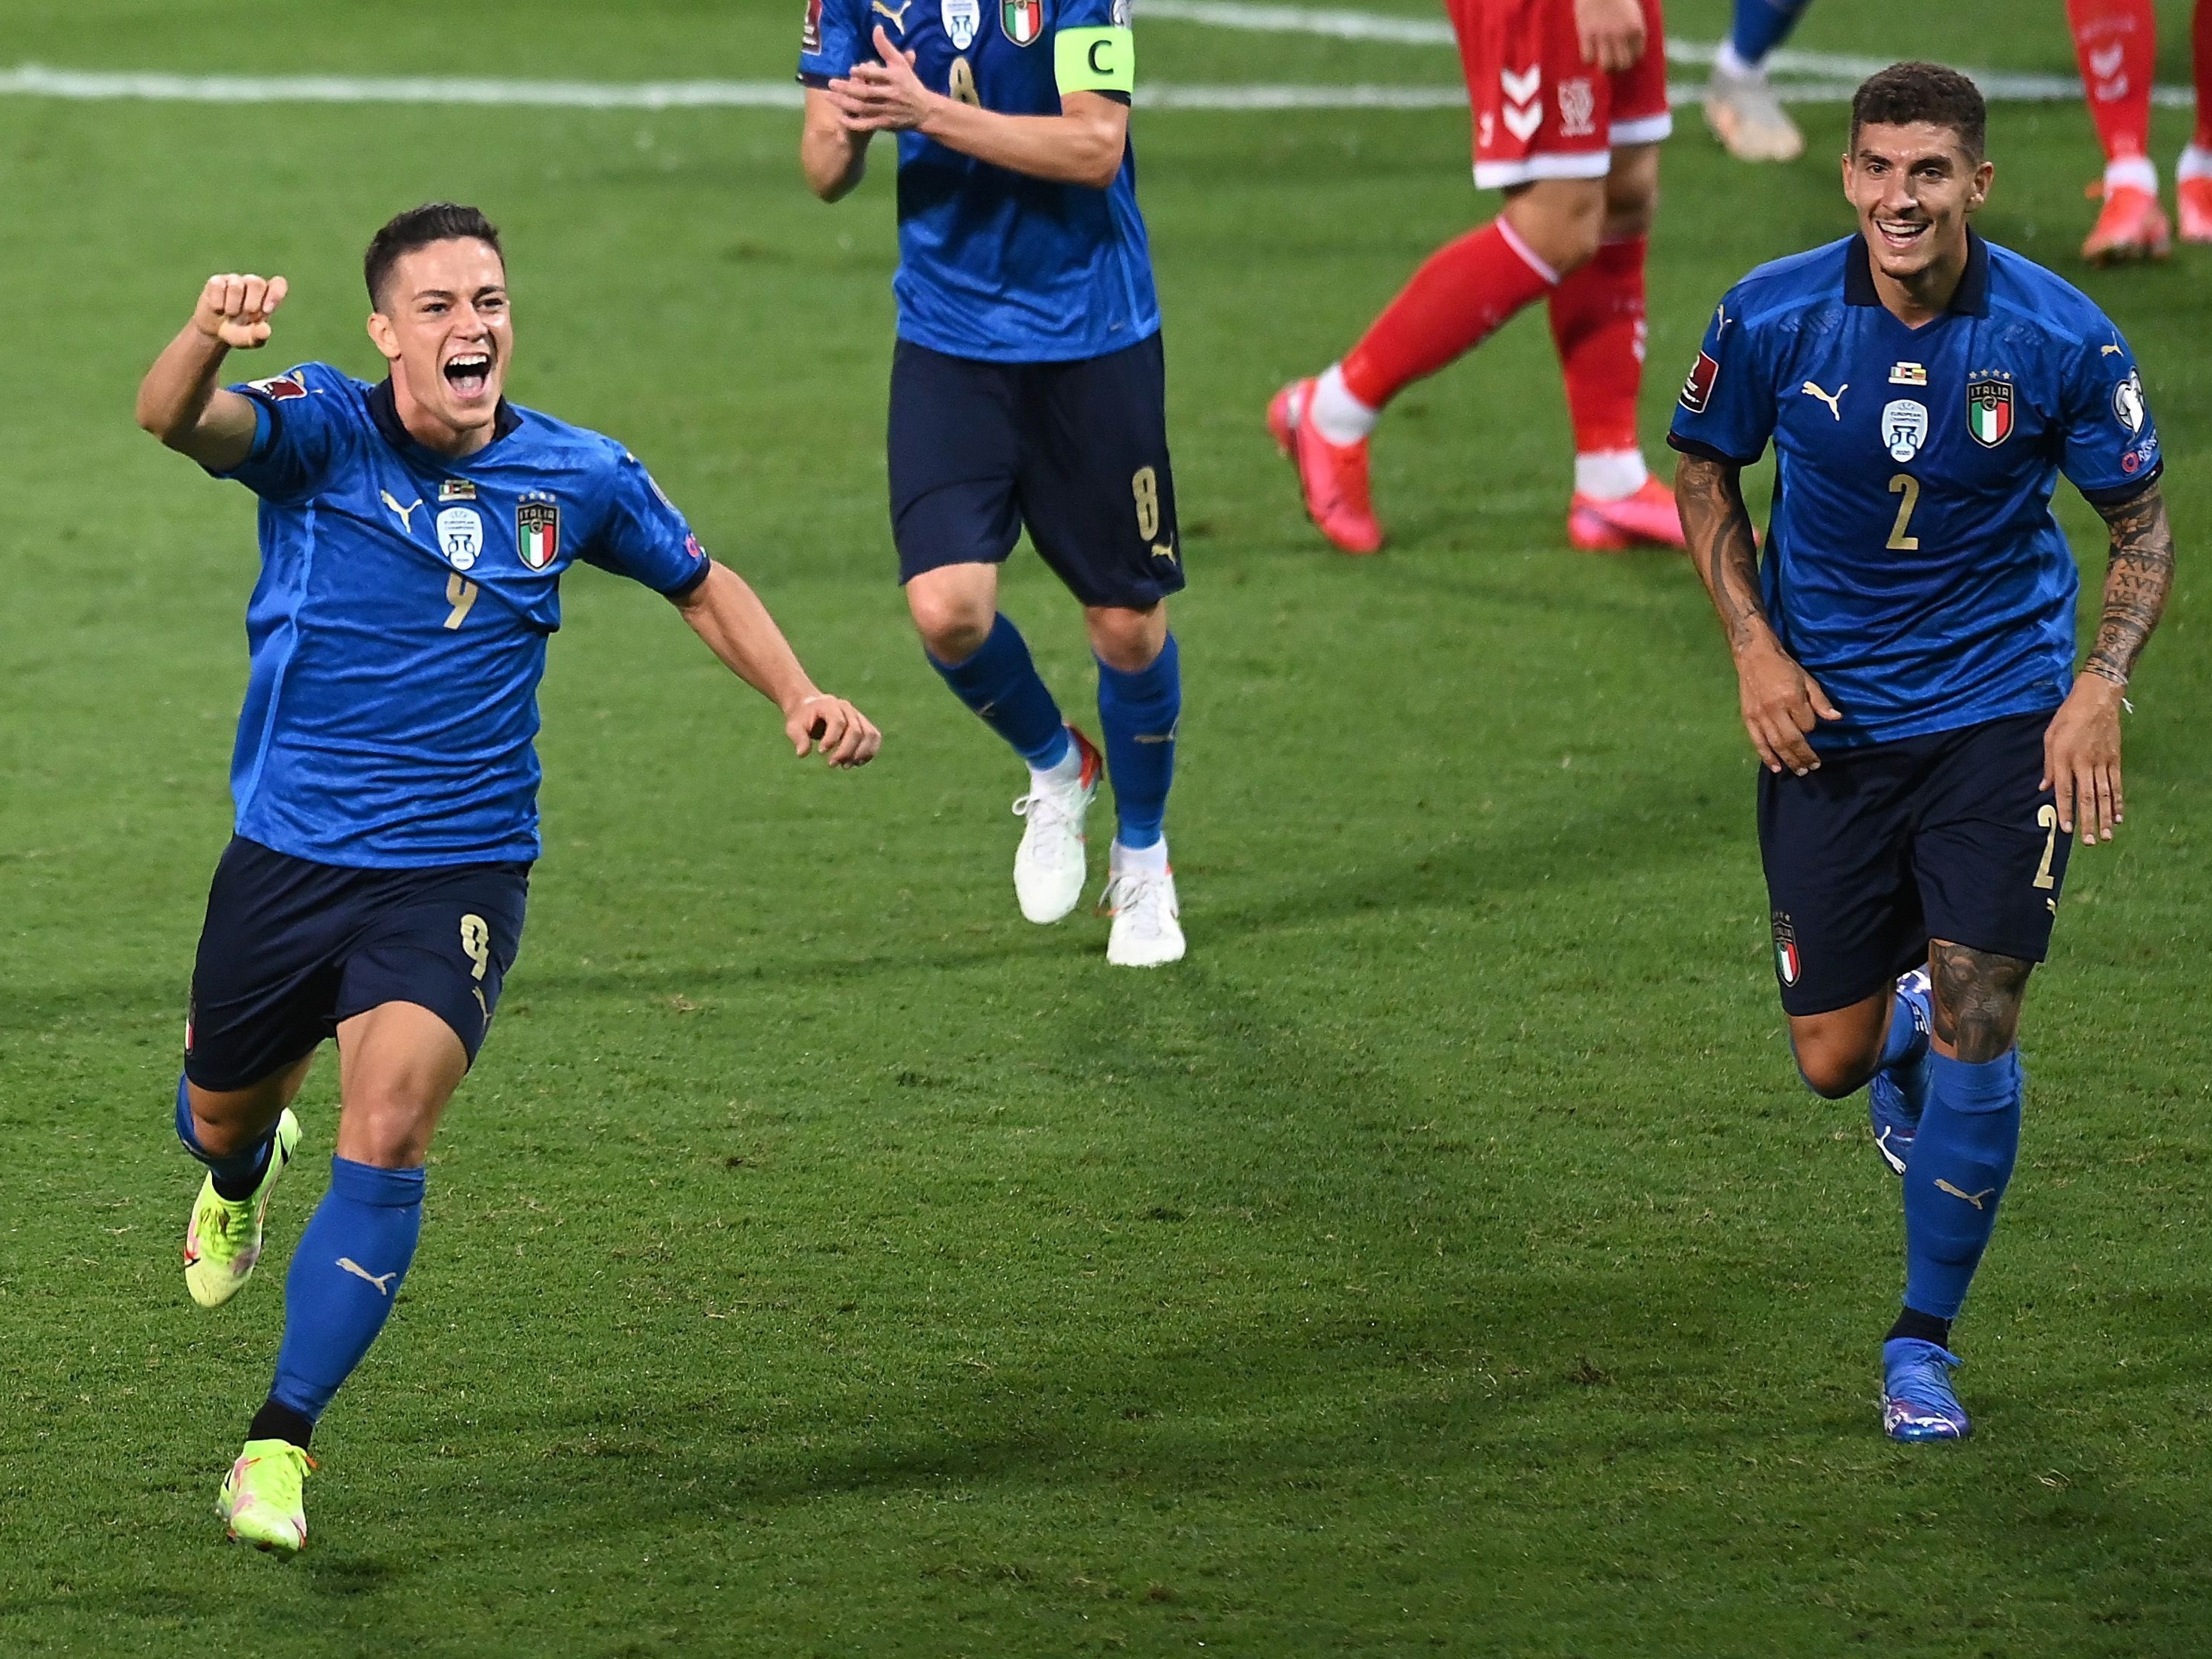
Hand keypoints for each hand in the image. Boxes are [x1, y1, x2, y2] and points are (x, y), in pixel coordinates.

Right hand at [193, 273, 287, 349]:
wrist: (214, 332)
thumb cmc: (239, 333)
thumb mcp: (249, 339)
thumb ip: (259, 336)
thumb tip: (266, 330)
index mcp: (268, 296)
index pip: (279, 284)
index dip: (275, 293)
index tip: (266, 310)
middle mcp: (253, 285)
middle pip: (257, 283)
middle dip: (251, 304)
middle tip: (246, 316)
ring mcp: (235, 280)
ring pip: (236, 285)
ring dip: (232, 306)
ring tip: (231, 314)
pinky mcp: (217, 281)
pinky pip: (218, 286)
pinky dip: (218, 303)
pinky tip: (218, 309)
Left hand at [787, 694, 881, 767]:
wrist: (812, 707)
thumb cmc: (802, 718)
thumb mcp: (794, 727)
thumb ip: (799, 738)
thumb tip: (802, 754)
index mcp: (829, 705)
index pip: (838, 722)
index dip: (832, 739)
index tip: (820, 752)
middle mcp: (847, 709)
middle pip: (855, 730)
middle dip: (846, 751)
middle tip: (832, 764)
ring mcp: (858, 716)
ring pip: (869, 734)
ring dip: (861, 753)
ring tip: (846, 766)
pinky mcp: (864, 725)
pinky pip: (874, 738)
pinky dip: (869, 752)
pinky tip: (856, 763)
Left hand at [825, 28, 937, 132]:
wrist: (923, 111)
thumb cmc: (908, 83)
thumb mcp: (900, 63)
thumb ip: (886, 47)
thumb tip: (876, 28)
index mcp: (895, 79)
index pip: (878, 76)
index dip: (865, 74)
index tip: (852, 70)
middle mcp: (890, 95)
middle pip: (867, 93)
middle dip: (848, 88)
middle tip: (831, 83)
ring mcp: (886, 111)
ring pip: (863, 108)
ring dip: (845, 103)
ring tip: (829, 96)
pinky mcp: (883, 123)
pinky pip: (866, 125)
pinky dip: (853, 122)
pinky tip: (840, 117)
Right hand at [1573, 0, 1646, 70]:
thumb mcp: (1632, 9)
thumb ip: (1631, 26)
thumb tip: (1628, 43)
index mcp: (1636, 28)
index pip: (1637, 55)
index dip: (1631, 59)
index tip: (1625, 57)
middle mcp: (1622, 35)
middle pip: (1623, 65)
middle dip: (1619, 67)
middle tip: (1613, 64)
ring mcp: (1604, 36)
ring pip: (1607, 66)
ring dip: (1604, 66)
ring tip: (1601, 61)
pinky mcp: (1587, 35)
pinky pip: (1588, 58)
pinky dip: (1589, 59)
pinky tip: (1589, 52)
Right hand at [1735, 637, 1841, 775]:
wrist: (1754, 657)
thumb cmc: (1784, 667)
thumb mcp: (1807, 680)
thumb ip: (1820, 701)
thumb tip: (1837, 718)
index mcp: (1791, 698)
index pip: (1807, 724)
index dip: (1812, 728)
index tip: (1812, 728)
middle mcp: (1775, 710)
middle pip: (1792, 740)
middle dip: (1804, 755)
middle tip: (1813, 767)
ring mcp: (1760, 716)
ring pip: (1776, 744)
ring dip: (1789, 760)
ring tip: (1800, 771)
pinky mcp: (1748, 719)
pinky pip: (1758, 742)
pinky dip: (1767, 757)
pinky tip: (1776, 768)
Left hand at [2041, 674, 2125, 843]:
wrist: (2097, 698)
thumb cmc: (2067, 717)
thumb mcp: (2049, 737)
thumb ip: (2048, 765)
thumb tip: (2043, 788)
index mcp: (2064, 758)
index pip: (2064, 791)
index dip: (2066, 812)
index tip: (2067, 830)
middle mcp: (2084, 763)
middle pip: (2087, 798)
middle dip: (2087, 821)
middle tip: (2088, 842)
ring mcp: (2102, 761)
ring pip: (2104, 795)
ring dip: (2105, 817)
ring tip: (2105, 836)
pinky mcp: (2115, 758)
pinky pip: (2117, 784)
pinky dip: (2118, 802)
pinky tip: (2119, 817)